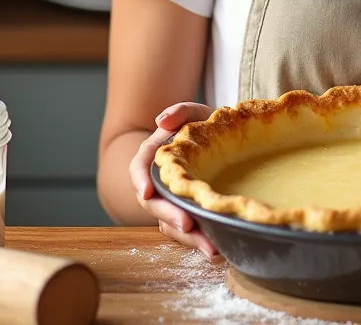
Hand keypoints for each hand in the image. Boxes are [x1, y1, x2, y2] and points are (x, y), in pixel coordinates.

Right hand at [129, 101, 220, 260]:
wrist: (221, 141)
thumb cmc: (205, 126)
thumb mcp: (196, 113)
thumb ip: (180, 111)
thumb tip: (161, 120)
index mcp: (155, 157)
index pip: (139, 169)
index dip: (139, 181)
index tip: (147, 192)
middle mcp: (160, 184)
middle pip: (156, 204)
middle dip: (170, 217)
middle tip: (188, 226)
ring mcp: (173, 201)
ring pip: (172, 224)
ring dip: (189, 238)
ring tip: (211, 248)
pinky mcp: (189, 214)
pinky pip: (189, 231)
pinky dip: (201, 241)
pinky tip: (219, 249)